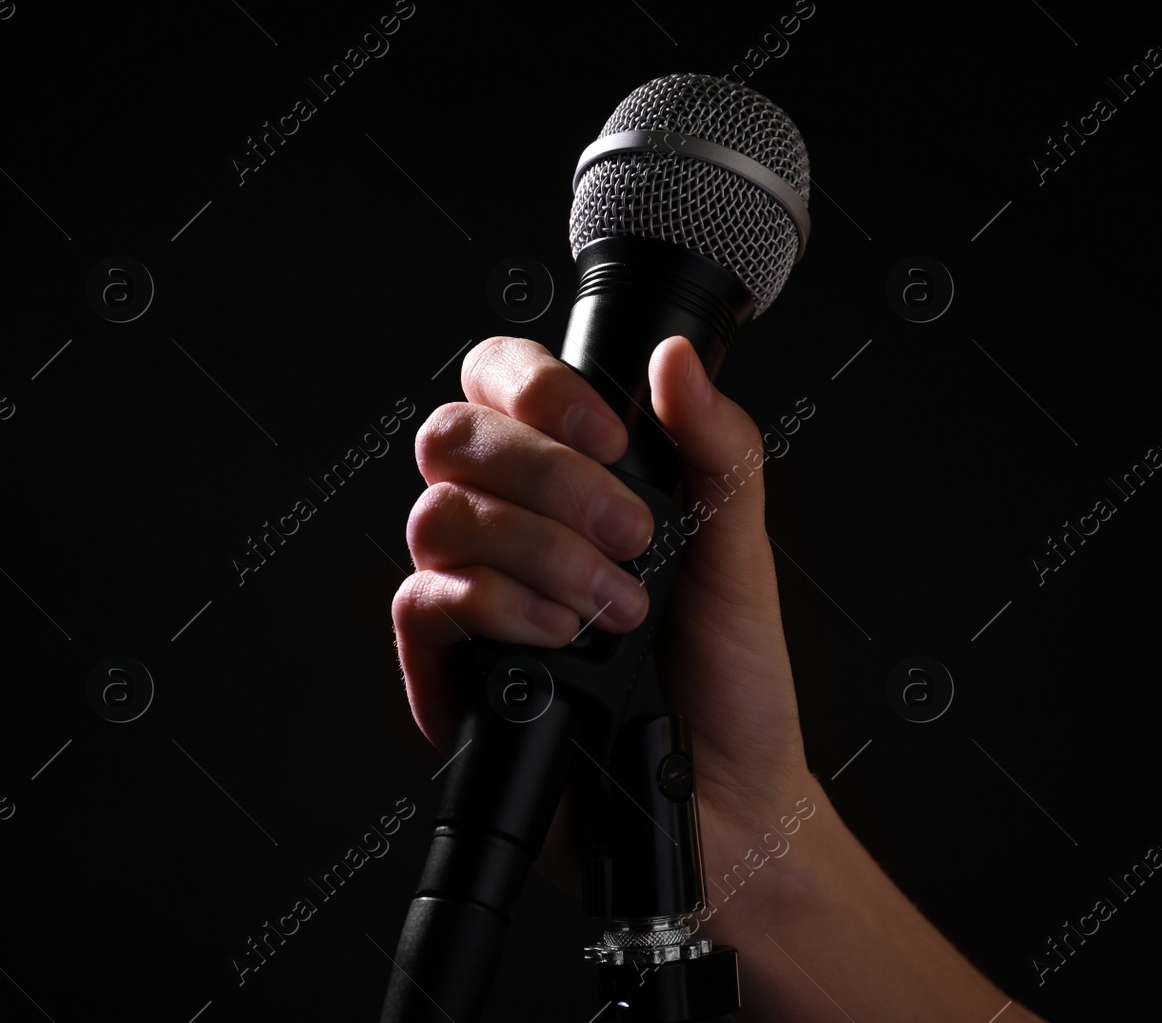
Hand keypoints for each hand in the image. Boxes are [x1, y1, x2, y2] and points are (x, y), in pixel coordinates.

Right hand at [391, 333, 812, 927]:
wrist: (727, 802)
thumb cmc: (733, 680)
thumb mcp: (740, 551)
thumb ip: (716, 448)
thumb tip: (678, 358)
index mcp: (568, 482)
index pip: (499, 381)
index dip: (537, 387)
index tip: (612, 438)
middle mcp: (508, 528)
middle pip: (451, 437)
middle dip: (548, 476)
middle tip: (631, 534)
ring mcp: (471, 598)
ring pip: (437, 516)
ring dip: (539, 551)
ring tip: (616, 607)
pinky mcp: (449, 672)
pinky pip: (421, 602)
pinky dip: (497, 605)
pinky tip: (561, 636)